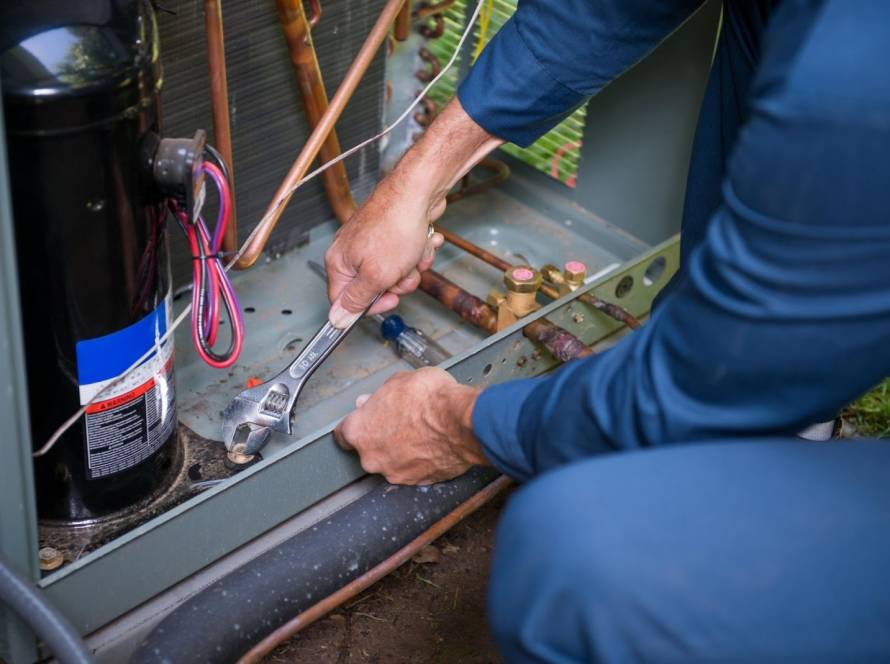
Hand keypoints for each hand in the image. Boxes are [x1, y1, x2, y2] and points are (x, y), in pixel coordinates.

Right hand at [325, 98, 502, 327]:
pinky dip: (418, 252)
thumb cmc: (396, 227)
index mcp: (339, 262)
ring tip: (415, 253)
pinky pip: (406, 256)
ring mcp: (373, 242)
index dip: (369, 306)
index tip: (389, 300)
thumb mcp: (376, 276)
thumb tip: (336, 320)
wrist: (419, 192)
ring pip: (395, 273)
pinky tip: (423, 241)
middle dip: (397, 283)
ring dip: (412, 268)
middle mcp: (352, 251)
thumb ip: (356, 301)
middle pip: (373, 288)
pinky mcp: (392, 234)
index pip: (344, 300)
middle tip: (404, 272)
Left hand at [335, 367, 488, 484]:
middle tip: (399, 421)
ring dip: (400, 450)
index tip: (365, 420)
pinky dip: (419, 461)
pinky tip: (431, 445)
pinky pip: (413, 470)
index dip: (356, 424)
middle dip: (380, 437)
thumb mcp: (400, 381)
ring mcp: (394, 473)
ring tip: (420, 433)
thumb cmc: (430, 400)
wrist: (461, 423)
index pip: (343, 434)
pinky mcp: (417, 482)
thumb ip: (380, 395)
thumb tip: (374, 400)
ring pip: (390, 462)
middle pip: (368, 449)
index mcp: (360, 431)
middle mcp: (371, 458)